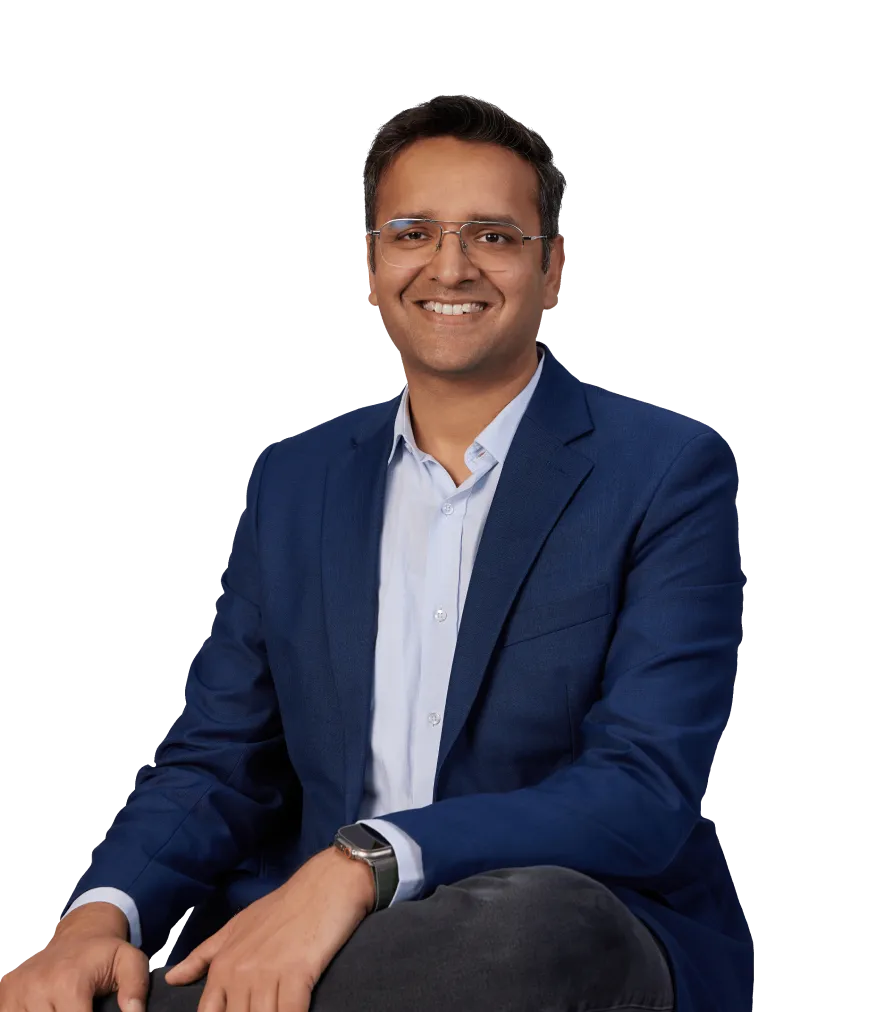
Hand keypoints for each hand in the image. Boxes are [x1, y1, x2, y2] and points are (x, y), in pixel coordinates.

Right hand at [0, 902, 148, 1011]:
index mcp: (69, 983)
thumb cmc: (103, 953)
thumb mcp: (129, 960)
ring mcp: (16, 993)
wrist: (78, 933)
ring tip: (62, 1009)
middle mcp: (37, 989)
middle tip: (81, 1009)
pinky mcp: (4, 994)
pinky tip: (47, 1010)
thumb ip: (135, 987)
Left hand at [164, 846, 374, 1010]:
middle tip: (263, 1007)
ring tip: (279, 1009)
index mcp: (223, 966)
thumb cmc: (282, 906)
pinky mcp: (298, 974)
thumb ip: (205, 954)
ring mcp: (268, 974)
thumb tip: (172, 978)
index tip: (239, 1011)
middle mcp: (239, 973)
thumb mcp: (238, 926)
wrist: (325, 884)